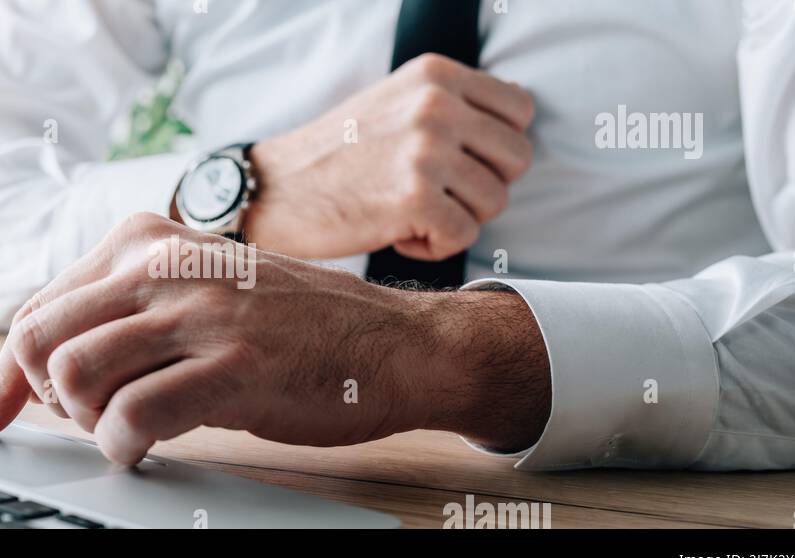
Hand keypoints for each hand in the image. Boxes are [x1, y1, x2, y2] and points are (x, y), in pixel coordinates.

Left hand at [0, 214, 549, 463]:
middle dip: (43, 398)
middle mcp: (165, 263)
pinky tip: (149, 448)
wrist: (396, 344)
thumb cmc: (292, 328)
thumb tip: (32, 366)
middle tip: (88, 420)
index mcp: (147, 238)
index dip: (1, 376)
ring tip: (128, 429)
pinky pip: (130, 417)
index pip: (38, 308)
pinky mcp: (233, 364)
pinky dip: (123, 446)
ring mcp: (201, 311)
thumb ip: (124, 310)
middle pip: (36, 340)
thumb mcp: (199, 291)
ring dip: (87, 423)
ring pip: (73, 376)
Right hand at [243, 53, 534, 260]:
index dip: (496, 147)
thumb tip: (519, 105)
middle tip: (436, 194)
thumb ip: (454, 101)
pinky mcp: (415, 198)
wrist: (274, 190)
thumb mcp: (396, 101)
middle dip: (483, 186)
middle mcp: (435, 104)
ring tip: (410, 211)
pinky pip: (464, 236)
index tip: (457, 163)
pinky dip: (434, 246)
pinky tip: (398, 232)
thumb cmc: (336, 153)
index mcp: (435, 75)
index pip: (520, 110)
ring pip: (495, 202)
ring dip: (456, 218)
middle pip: (517, 158)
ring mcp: (426, 151)